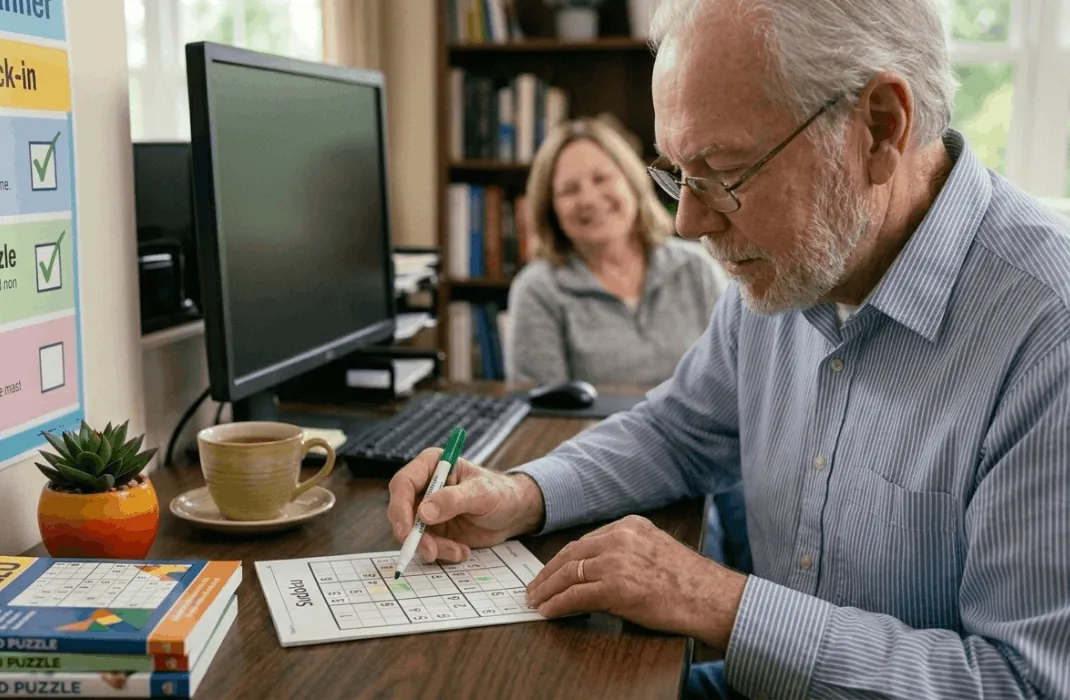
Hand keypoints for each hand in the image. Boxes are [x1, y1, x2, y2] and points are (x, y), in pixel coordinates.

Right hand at [386, 447, 544, 563]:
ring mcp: (427, 510)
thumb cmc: (500, 493)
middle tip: (430, 551)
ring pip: (412, 534)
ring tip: (458, 551)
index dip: (399, 507)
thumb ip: (453, 500)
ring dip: (433, 548)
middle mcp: (424, 487)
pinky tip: (462, 551)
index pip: (403, 484)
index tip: (406, 531)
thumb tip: (423, 513)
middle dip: (414, 535)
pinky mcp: (434, 530)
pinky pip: (426, 546)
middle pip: (401, 512)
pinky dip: (442, 553)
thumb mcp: (481, 493)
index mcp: (432, 465)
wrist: (513, 513)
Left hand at [525, 515, 746, 649]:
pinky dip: (558, 604)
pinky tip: (549, 611)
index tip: (550, 571)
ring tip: (536, 601)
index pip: (585, 541)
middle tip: (534, 588)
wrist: (711, 598)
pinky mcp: (616, 587)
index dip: (563, 559)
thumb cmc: (689, 582)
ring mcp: (617, 561)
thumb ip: (628, 551)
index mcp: (630, 525)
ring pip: (569, 573)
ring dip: (548, 590)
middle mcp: (621, 537)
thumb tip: (597, 570)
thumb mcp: (655, 550)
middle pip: (571, 554)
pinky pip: (576, 596)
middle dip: (548, 573)